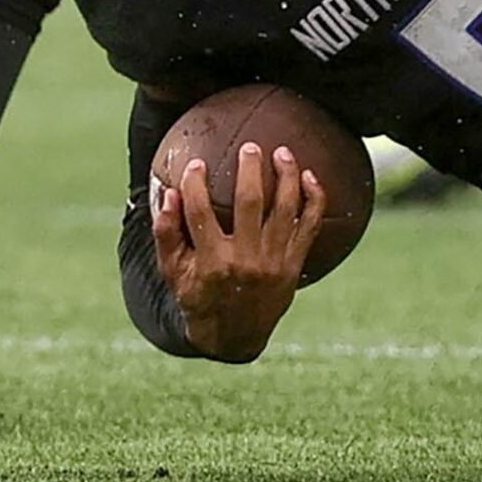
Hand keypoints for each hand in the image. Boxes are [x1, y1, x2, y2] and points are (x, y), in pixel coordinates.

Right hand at [151, 144, 324, 361]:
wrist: (235, 335)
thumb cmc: (199, 297)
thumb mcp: (173, 273)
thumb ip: (167, 234)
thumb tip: (168, 194)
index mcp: (212, 262)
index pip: (200, 214)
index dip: (196, 186)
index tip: (196, 164)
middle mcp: (245, 260)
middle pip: (250, 204)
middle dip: (250, 170)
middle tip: (250, 147)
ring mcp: (274, 262)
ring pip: (286, 210)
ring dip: (286, 177)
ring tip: (283, 152)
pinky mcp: (295, 264)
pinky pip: (311, 225)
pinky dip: (314, 199)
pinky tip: (311, 176)